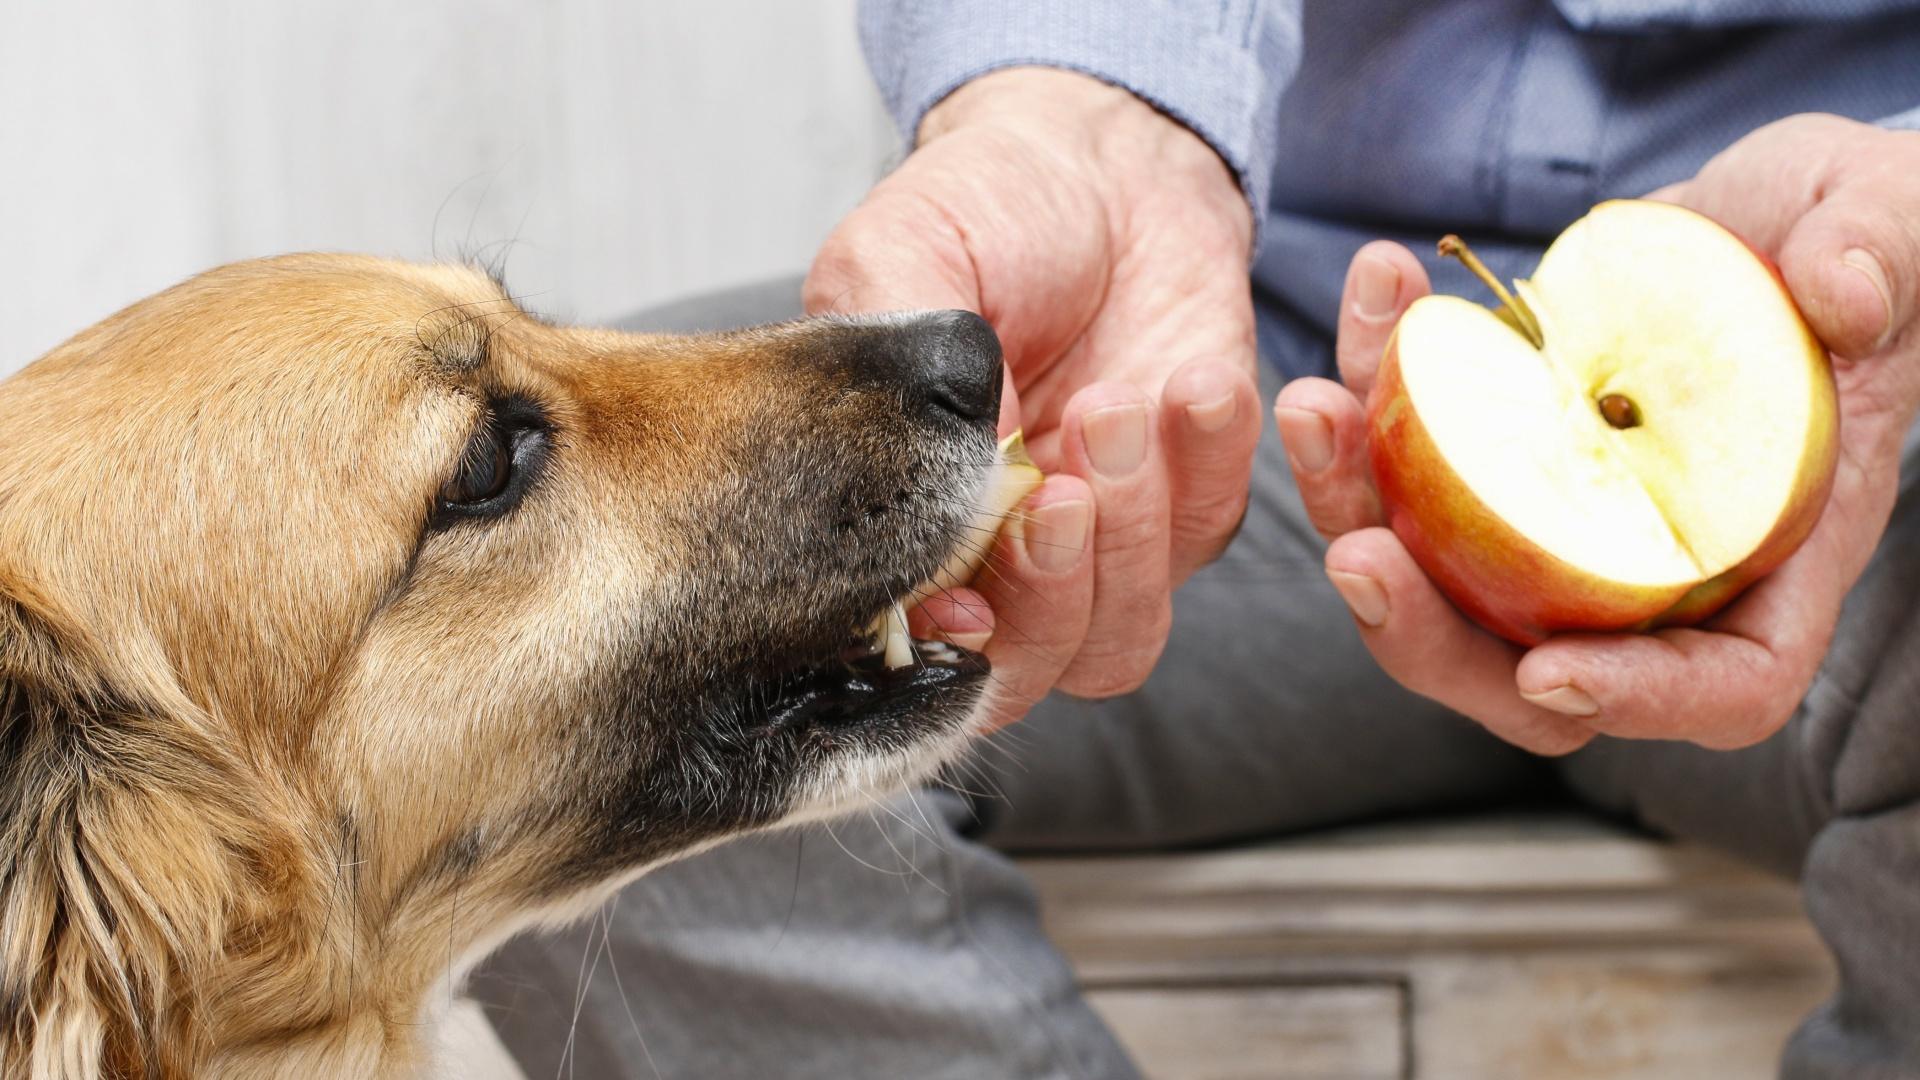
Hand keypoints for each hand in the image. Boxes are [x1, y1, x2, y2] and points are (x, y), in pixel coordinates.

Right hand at [807, 68, 1262, 726]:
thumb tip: (939, 505)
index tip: (966, 603)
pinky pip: (1211, 531)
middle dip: (1050, 592)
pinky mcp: (1194, 500)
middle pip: (1029, 669)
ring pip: (1122, 637)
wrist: (1101, 159)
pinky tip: (1195, 380)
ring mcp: (1102, 544)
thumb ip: (897, 387)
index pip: (915, 647)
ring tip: (1118, 403)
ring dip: (1130, 535)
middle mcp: (998, 558)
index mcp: (903, 520)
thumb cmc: (981, 209)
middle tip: (1062, 487)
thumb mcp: (895, 262)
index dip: (944, 653)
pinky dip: (1209, 464)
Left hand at [1275, 113, 1919, 752]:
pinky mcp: (1491, 457)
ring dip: (1352, 500)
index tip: (1549, 673)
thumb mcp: (1895, 221)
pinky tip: (1375, 296)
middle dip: (1427, 632)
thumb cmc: (1860, 234)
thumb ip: (1880, 255)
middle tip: (1357, 553)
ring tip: (1317, 408)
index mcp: (1773, 552)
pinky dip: (1369, 392)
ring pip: (1435, 575)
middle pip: (1527, 669)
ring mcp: (1558, 519)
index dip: (1638, 701)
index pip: (1722, 685)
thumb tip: (1843, 297)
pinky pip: (1406, 462)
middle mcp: (1651, 564)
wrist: (1770, 213)